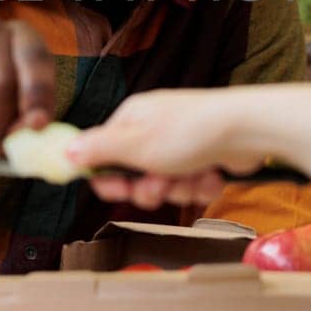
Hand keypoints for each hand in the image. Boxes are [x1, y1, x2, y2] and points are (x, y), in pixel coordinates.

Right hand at [66, 90, 254, 209]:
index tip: (118, 191)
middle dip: (150, 188)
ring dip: (179, 189)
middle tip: (161, 186)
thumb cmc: (189, 131)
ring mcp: (182, 143)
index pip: (105, 154)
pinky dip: (201, 186)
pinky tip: (211, 176)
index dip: (111, 179)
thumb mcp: (134, 144)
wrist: (246, 130)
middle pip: (136, 175)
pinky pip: (192, 185)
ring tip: (193, 176)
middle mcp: (155, 128)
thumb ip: (98, 150)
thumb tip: (63, 151)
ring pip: (166, 185)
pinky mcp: (205, 157)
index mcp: (132, 119)